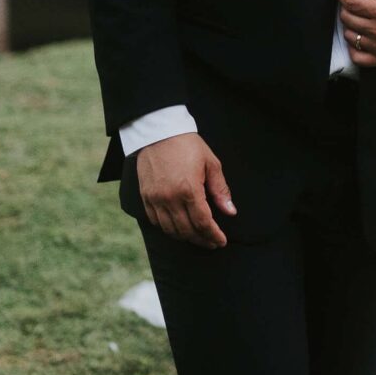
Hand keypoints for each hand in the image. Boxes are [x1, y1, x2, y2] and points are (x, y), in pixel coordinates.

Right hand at [136, 132, 235, 247]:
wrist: (158, 131)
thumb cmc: (187, 145)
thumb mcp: (211, 163)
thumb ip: (220, 190)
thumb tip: (230, 211)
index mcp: (189, 189)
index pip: (203, 222)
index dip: (214, 235)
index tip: (221, 241)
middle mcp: (170, 198)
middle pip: (187, 230)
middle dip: (202, 240)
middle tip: (212, 242)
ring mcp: (155, 199)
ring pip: (170, 230)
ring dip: (185, 237)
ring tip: (197, 238)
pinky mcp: (145, 197)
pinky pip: (155, 222)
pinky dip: (168, 229)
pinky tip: (178, 228)